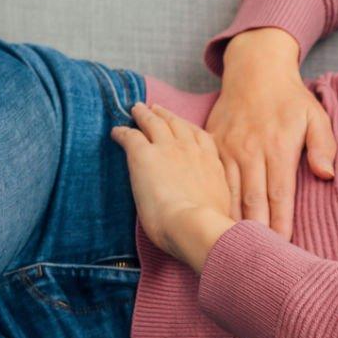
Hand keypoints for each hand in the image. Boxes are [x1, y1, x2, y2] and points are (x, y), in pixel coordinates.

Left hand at [111, 102, 237, 271]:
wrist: (196, 225)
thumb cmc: (210, 227)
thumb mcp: (221, 209)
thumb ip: (216, 203)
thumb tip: (214, 214)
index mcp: (211, 164)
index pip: (201, 137)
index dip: (189, 129)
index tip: (183, 126)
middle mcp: (191, 150)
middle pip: (177, 124)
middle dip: (166, 115)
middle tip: (157, 109)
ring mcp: (167, 149)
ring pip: (154, 122)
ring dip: (144, 115)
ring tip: (137, 110)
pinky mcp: (143, 154)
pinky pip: (130, 136)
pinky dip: (122, 132)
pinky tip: (116, 132)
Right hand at [206, 26, 335, 240]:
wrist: (254, 70)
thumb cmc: (290, 99)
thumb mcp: (316, 115)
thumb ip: (323, 146)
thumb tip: (326, 175)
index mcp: (278, 148)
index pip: (280, 195)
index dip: (280, 224)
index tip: (281, 248)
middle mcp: (250, 150)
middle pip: (252, 200)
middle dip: (254, 232)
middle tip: (254, 258)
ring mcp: (227, 148)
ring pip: (228, 193)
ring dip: (230, 221)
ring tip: (231, 248)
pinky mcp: (212, 145)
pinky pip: (212, 179)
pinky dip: (213, 202)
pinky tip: (212, 222)